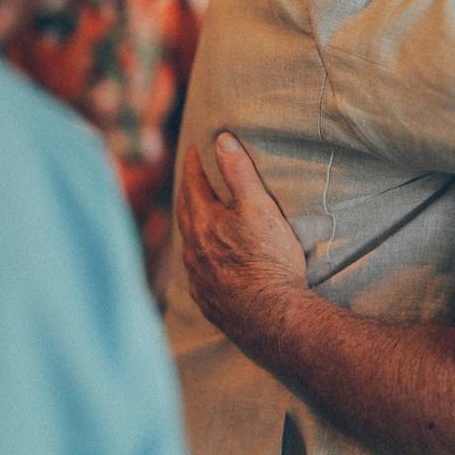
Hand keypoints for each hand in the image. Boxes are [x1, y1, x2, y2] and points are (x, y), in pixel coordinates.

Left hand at [176, 133, 306, 345]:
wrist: (270, 315)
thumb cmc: (268, 258)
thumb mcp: (259, 207)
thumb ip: (239, 172)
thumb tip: (221, 139)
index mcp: (204, 222)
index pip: (194, 184)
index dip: (194, 164)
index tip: (193, 149)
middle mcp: (193, 248)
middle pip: (184, 212)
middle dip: (187, 191)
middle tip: (190, 178)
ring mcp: (198, 275)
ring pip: (187, 243)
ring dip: (189, 225)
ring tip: (194, 216)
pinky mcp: (206, 297)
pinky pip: (194, 270)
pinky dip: (196, 257)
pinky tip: (203, 261)